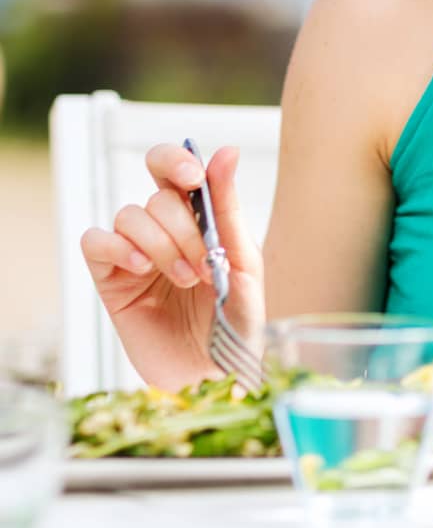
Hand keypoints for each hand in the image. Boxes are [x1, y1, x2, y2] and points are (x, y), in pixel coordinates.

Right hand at [79, 144, 265, 392]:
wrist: (214, 375)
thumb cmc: (234, 322)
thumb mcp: (243, 261)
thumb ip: (228, 207)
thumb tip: (227, 151)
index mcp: (196, 217)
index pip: (171, 166)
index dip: (176, 160)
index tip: (195, 179)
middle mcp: (162, 230)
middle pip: (157, 195)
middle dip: (184, 227)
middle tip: (205, 264)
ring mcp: (133, 253)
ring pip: (130, 216)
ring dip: (162, 245)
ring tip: (185, 280)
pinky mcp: (111, 280)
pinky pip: (95, 242)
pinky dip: (117, 248)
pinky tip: (141, 269)